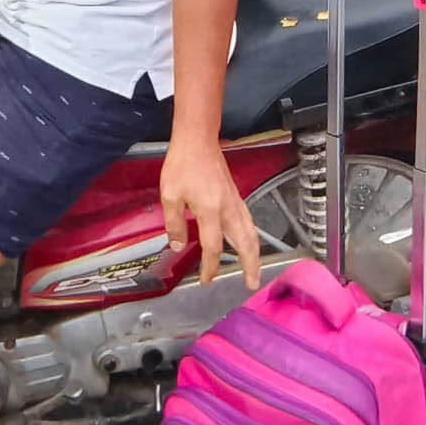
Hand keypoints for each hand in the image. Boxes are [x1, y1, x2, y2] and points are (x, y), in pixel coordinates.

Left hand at [162, 141, 263, 288]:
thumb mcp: (170, 195)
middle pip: (245, 243)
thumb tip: (179, 246)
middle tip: (251, 284)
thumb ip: (175, 224)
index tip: (206, 280)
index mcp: (211, 210)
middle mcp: (228, 209)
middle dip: (250, 265)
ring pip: (251, 233)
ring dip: (254, 254)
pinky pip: (248, 223)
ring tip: (255, 270)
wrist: (198, 140)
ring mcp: (235, 202)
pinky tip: (249, 243)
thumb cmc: (182, 165)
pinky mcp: (236, 197)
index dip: (210, 267)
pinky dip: (252, 238)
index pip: (213, 247)